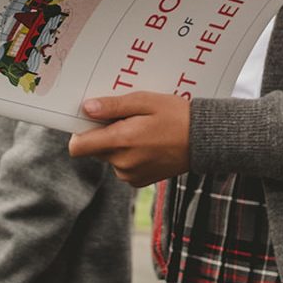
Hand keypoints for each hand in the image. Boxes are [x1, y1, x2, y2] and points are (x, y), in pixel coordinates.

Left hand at [67, 92, 191, 186]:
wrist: (204, 140)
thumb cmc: (176, 116)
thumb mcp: (145, 101)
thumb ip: (113, 106)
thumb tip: (87, 108)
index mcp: (121, 141)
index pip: (78, 146)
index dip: (79, 132)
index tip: (91, 120)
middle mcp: (122, 163)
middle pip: (94, 149)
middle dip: (104, 134)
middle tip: (127, 119)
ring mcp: (130, 175)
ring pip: (109, 157)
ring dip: (118, 144)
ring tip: (142, 131)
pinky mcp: (138, 181)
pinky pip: (122, 166)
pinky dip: (129, 155)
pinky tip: (148, 144)